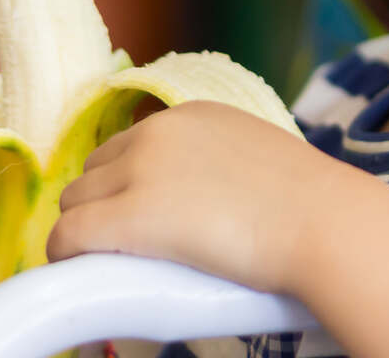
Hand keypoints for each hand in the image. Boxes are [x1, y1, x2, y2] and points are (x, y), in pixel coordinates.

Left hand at [47, 99, 347, 293]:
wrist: (323, 222)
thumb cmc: (310, 203)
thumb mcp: (257, 154)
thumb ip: (222, 162)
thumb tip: (210, 199)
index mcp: (188, 115)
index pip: (125, 146)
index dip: (124, 186)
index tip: (139, 216)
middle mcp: (155, 132)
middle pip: (92, 171)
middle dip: (101, 207)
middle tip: (127, 247)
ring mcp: (140, 172)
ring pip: (73, 203)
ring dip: (86, 232)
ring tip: (112, 265)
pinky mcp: (131, 216)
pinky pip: (66, 236)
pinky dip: (66, 256)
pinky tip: (83, 274)